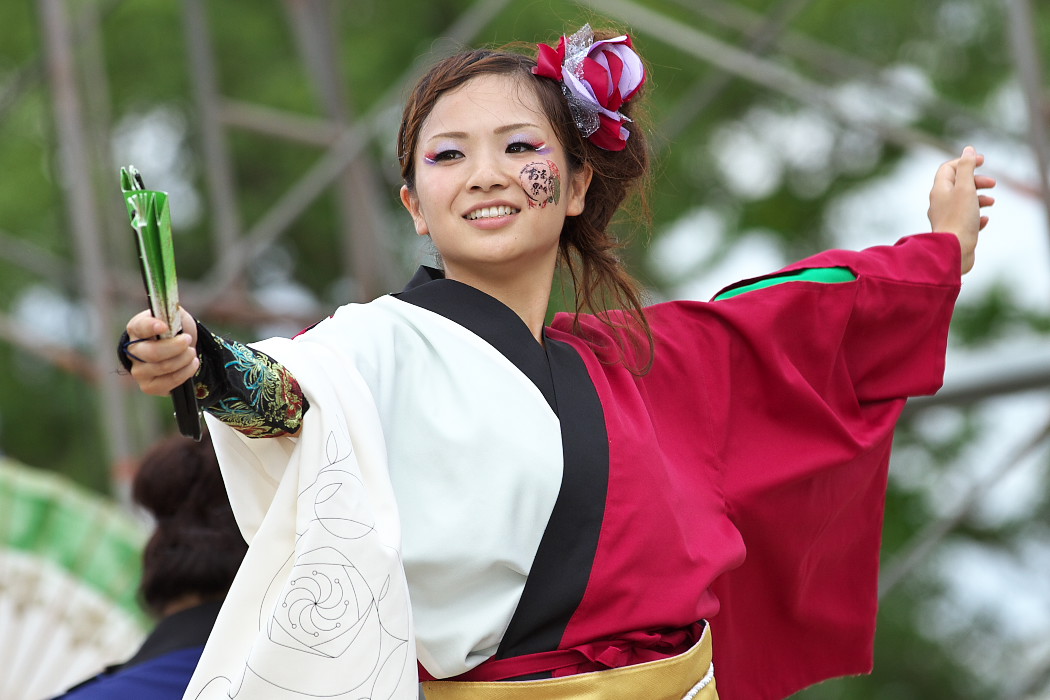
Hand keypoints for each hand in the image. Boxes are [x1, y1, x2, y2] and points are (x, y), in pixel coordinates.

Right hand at [124, 307, 199, 395]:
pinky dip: (186, 372)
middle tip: (188, 340)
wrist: (177, 352)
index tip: (165, 326)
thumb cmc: (174, 331)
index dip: (151, 327)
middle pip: (153, 353)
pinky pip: (170, 382)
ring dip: (184, 358)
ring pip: (164, 367)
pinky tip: (192, 364)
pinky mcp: (149, 386)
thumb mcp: (175, 317)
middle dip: (176, 346)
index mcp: (136, 329)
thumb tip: (174, 311)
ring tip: (192, 352)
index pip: (140, 327)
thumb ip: (172, 312)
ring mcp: (139, 370)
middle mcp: (132, 351)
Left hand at [928, 146, 995, 273]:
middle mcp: (939, 203)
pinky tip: (984, 220)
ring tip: (991, 202)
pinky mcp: (953, 231)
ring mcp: (946, 218)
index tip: (983, 161)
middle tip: (993, 184)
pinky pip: (966, 220)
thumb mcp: (965, 188)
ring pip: (963, 202)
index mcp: (939, 190)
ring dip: (979, 198)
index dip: (965, 161)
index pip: (948, 168)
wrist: (953, 251)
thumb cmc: (959, 218)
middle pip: (958, 184)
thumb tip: (968, 150)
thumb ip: (966, 168)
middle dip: (976, 181)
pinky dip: (976, 217)